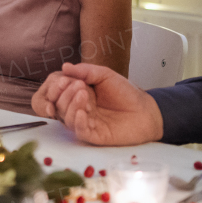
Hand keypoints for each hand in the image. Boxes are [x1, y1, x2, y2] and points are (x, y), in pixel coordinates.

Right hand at [32, 62, 163, 146]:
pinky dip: (77, 122)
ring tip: (84, 95)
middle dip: (65, 94)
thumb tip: (64, 67)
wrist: (146, 110)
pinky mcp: (93, 135)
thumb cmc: (126, 92)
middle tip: (79, 86)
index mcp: (76, 92)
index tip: (64, 80)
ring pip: (65, 117)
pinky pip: (79, 131)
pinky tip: (82, 113)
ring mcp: (84, 122)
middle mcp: (77, 108)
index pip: (56, 90)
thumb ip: (85, 71)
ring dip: (71, 105)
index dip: (55, 86)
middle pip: (58, 104)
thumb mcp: (105, 75)